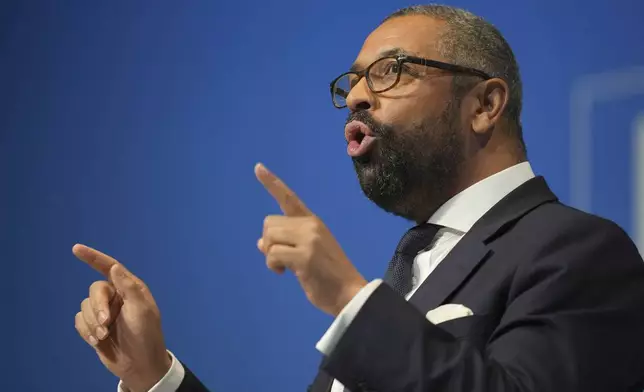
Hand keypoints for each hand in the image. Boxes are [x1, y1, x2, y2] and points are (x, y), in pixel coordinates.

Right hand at [72, 244, 171, 391]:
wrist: (139, 364)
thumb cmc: (146, 334)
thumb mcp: (142, 309)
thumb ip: (128, 287)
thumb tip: (114, 267)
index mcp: (130, 288)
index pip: (109, 267)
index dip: (93, 257)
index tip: (76, 249)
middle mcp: (116, 296)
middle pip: (95, 290)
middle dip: (98, 307)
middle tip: (106, 324)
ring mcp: (104, 312)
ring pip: (85, 306)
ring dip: (92, 323)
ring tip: (104, 336)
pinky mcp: (94, 327)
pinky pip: (79, 321)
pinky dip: (86, 331)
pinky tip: (98, 341)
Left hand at [255, 163, 367, 315]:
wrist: (349, 294)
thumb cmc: (328, 276)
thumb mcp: (306, 255)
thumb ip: (286, 244)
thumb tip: (260, 243)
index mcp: (313, 222)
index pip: (289, 198)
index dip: (272, 183)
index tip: (257, 167)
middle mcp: (311, 225)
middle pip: (269, 223)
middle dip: (269, 243)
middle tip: (280, 260)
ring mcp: (309, 239)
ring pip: (269, 238)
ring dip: (270, 256)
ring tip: (284, 268)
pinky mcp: (305, 255)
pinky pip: (273, 254)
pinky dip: (273, 265)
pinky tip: (284, 273)